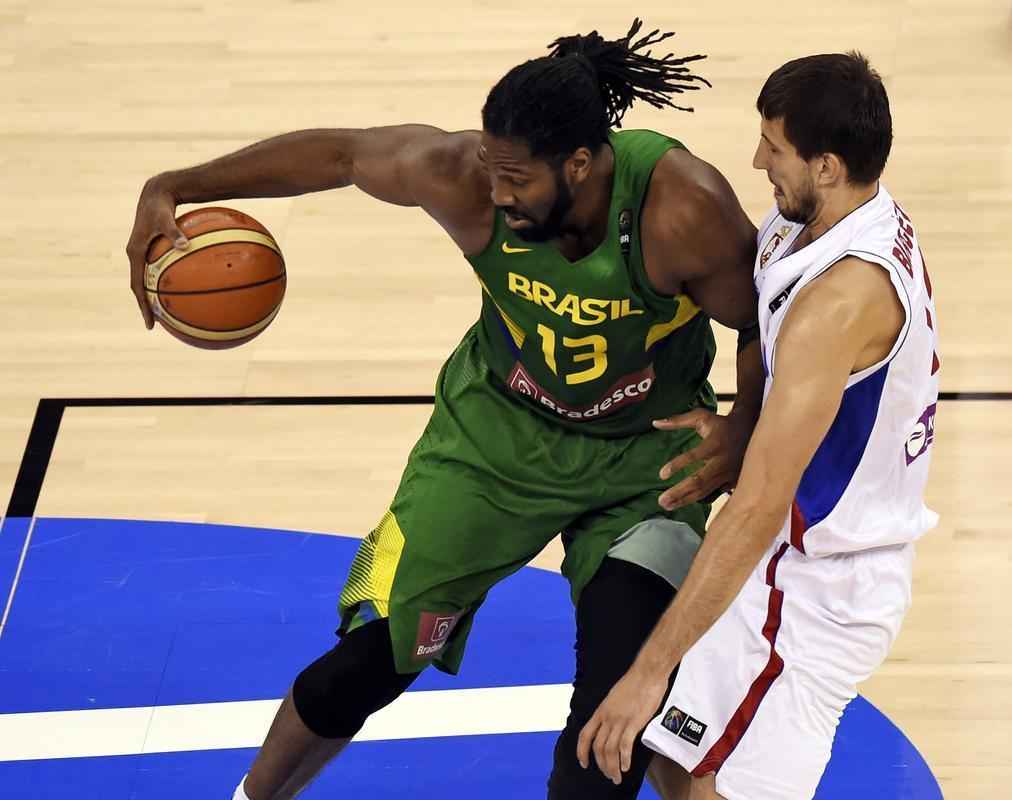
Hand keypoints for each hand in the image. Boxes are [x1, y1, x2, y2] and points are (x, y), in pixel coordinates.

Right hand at [125, 176, 188, 328]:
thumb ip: (174, 233)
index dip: (142, 305)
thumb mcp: (165, 218)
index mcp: (135, 252)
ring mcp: (142, 252)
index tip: (150, 322)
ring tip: (164, 311)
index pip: (136, 285)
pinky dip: (162, 280)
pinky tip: (179, 286)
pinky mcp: (149, 248)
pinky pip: (155, 269)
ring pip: (145, 279)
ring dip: (152, 295)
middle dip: (146, 305)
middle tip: (155, 323)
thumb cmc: (160, 205)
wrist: (155, 192)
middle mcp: (135, 254)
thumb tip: (185, 245)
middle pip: (138, 287)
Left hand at [577, 666, 669, 784]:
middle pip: (597, 747)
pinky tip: (626, 767)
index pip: (585, 735)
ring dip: (612, 767)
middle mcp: (607, 717)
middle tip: (608, 775)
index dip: (581, 751)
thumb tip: (612, 724)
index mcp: (601, 711)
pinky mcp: (634, 723)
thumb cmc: (635, 682)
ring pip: (609, 750)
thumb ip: (611, 711)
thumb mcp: (615, 697)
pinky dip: (624, 759)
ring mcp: (619, 720)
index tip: (583, 763)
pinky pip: (625, 746)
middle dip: (601, 765)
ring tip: (617, 777)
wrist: (647, 672)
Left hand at [654, 408, 753, 509]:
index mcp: (714, 444)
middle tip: (661, 501)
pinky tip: (683, 504)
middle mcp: (722, 461)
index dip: (678, 465)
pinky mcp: (733, 482)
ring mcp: (729, 474)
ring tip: (667, 506)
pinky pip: (714, 495)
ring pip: (705, 491)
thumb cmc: (721, 424)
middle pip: (699, 481)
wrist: (751, 431)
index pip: (695, 456)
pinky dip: (698, 500)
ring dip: (685, 500)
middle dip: (679, 492)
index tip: (661, 475)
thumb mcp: (701, 417)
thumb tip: (655, 423)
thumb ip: (677, 420)